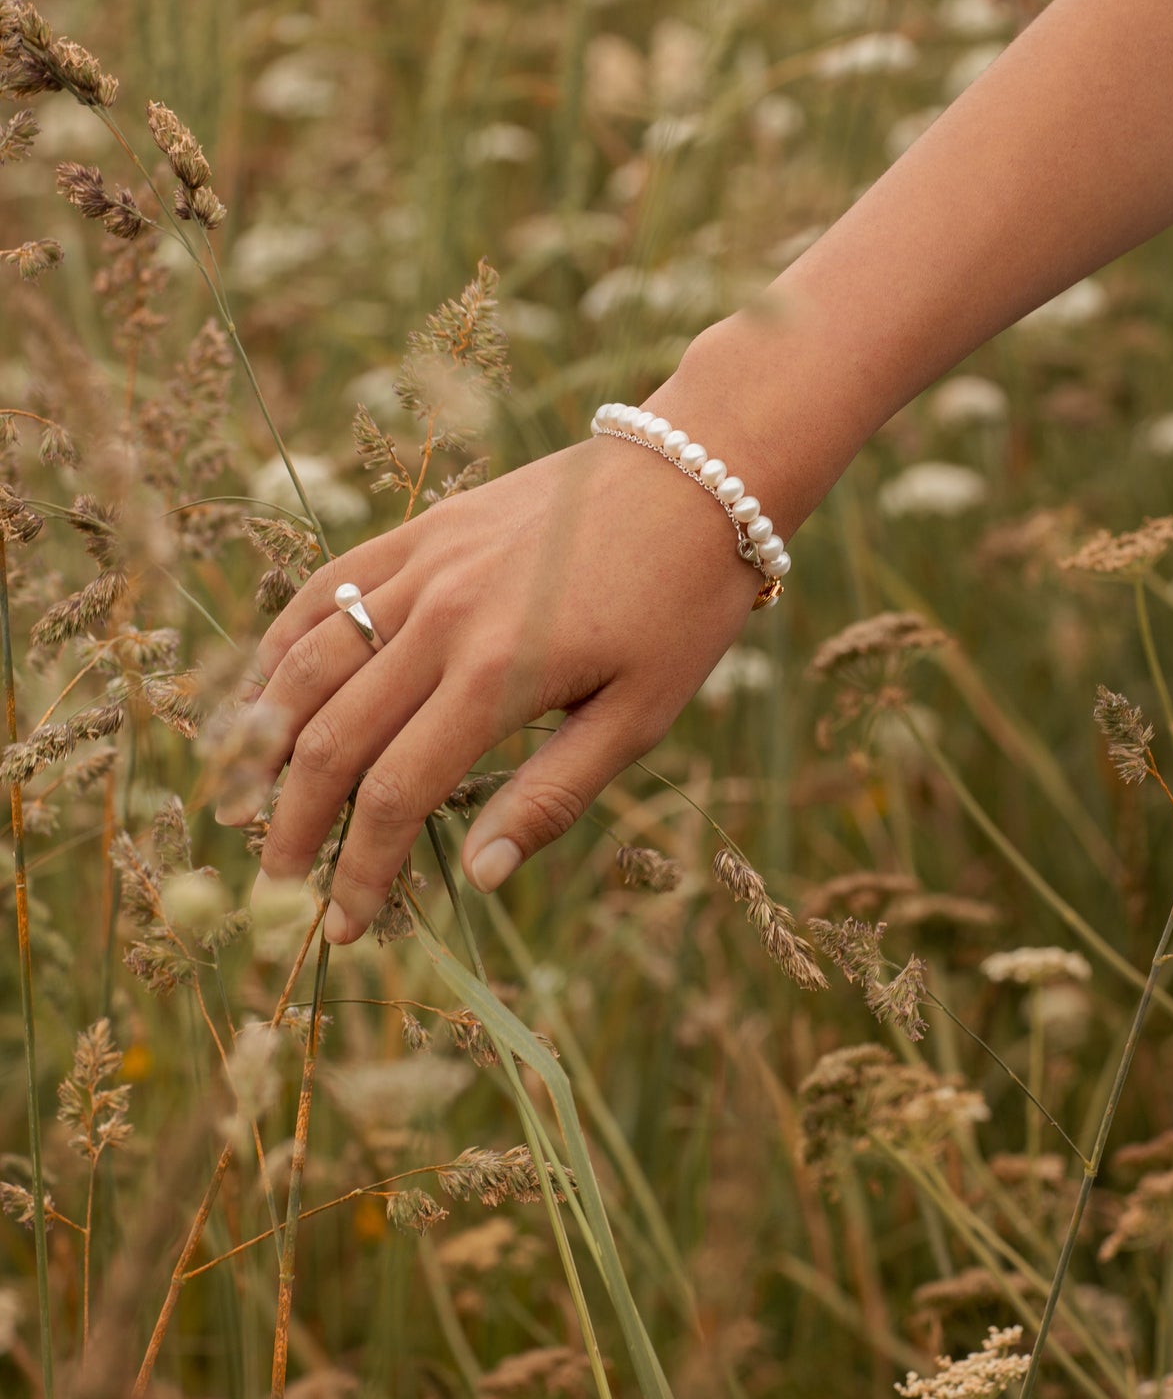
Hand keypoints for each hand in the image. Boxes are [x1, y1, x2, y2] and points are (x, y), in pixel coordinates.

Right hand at [218, 433, 763, 943]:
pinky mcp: (424, 528)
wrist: (697, 473)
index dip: (362, 869)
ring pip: (310, 662)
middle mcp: (443, 617)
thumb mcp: (641, 716)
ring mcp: (425, 564)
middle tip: (280, 881)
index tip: (347, 925)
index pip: (396, 794)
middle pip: (331, 737)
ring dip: (267, 740)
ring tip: (249, 803)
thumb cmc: (681, 606)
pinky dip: (282, 645)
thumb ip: (552, 796)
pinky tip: (263, 693)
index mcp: (500, 674)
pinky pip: (329, 589)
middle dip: (297, 822)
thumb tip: (480, 878)